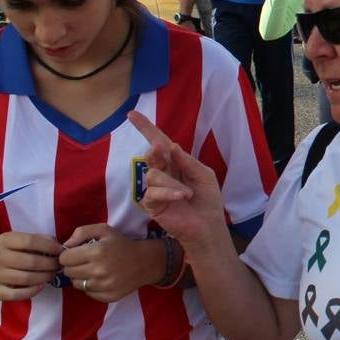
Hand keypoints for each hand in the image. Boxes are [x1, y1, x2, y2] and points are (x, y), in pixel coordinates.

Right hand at [0, 232, 62, 300]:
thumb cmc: (12, 253)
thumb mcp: (21, 241)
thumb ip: (39, 240)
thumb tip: (58, 246)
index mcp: (4, 240)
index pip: (31, 241)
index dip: (49, 246)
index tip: (60, 251)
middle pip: (31, 262)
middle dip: (50, 264)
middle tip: (59, 266)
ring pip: (26, 278)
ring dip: (44, 277)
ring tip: (52, 275)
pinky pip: (16, 294)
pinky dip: (32, 291)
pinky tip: (41, 286)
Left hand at [59, 225, 163, 302]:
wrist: (145, 262)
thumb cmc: (121, 244)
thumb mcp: (104, 230)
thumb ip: (81, 232)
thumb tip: (65, 245)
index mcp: (96, 252)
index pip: (64, 258)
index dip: (68, 255)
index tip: (76, 253)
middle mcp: (98, 270)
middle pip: (68, 272)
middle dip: (73, 266)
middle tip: (85, 262)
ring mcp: (104, 286)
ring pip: (76, 284)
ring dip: (81, 277)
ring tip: (93, 270)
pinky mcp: (108, 296)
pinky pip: (88, 293)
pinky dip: (91, 287)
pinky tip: (101, 279)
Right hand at [128, 111, 228, 251]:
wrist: (208, 226)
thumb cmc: (207, 200)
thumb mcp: (204, 174)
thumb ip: (188, 160)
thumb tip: (171, 145)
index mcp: (175, 163)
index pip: (158, 142)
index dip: (146, 128)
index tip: (131, 114)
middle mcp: (163, 173)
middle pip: (151, 155)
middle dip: (155, 151)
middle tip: (158, 149)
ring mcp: (155, 189)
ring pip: (153, 174)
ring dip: (172, 183)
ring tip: (187, 193)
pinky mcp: (151, 204)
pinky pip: (153, 192)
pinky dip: (169, 193)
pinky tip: (182, 197)